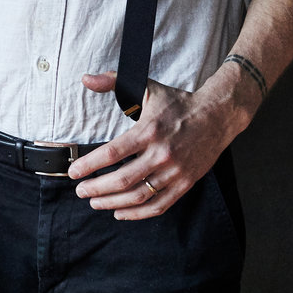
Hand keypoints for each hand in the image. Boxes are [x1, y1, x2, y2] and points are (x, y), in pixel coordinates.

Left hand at [68, 71, 245, 218]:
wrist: (218, 116)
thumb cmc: (178, 103)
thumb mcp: (147, 87)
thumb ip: (113, 81)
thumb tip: (86, 78)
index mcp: (149, 131)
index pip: (112, 153)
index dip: (90, 165)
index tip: (74, 172)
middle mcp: (162, 154)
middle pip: (123, 179)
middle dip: (96, 189)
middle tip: (80, 191)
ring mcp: (175, 172)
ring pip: (139, 196)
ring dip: (113, 203)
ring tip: (95, 202)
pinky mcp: (185, 184)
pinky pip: (159, 205)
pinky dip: (138, 214)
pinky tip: (120, 213)